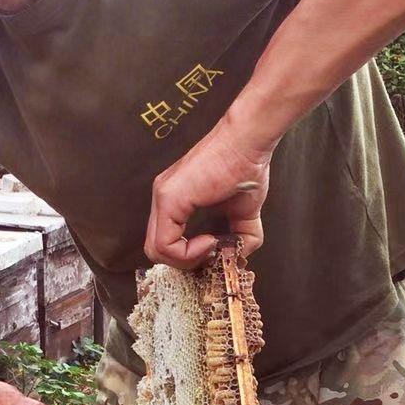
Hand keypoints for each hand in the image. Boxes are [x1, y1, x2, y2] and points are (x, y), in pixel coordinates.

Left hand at [145, 121, 273, 268]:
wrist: (248, 142)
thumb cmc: (246, 167)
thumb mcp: (244, 213)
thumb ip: (239, 237)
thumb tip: (237, 257)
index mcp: (174, 200)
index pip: (165, 242)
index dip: (188, 256)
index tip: (216, 248)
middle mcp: (163, 198)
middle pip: (156, 250)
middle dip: (185, 262)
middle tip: (212, 253)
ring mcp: (163, 197)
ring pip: (156, 250)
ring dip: (187, 259)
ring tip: (212, 245)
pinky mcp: (169, 199)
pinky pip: (164, 244)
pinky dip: (187, 253)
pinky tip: (210, 240)